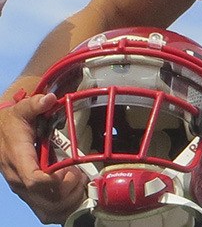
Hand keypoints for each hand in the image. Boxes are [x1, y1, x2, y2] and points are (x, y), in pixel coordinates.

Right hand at [0, 92, 86, 223]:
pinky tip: (74, 192)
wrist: (0, 134)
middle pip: (45, 201)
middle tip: (82, 174)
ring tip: (80, 182)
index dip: (56, 181)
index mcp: (19, 160)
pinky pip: (47, 212)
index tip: (71, 170)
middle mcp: (20, 181)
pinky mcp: (30, 195)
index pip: (34, 180)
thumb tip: (48, 99)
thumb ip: (35, 104)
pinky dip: (64, 208)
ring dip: (69, 202)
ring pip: (47, 211)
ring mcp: (25, 191)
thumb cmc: (14, 123)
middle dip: (69, 191)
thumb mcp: (22, 109)